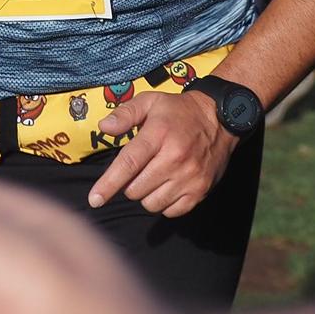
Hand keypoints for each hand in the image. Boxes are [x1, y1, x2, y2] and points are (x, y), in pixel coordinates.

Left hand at [88, 88, 234, 216]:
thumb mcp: (150, 101)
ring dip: (146, 195)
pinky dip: (164, 204)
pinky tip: (167, 186)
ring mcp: (189, 177)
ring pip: (151, 204)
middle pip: (135, 189)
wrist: (220, 118)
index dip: (108, 184)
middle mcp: (174, 158)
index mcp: (158, 135)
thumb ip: (125, 113)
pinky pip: (171, 212)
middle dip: (129, 184)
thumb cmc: (178, 111)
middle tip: (138, 170)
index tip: (94, 200)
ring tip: (152, 177)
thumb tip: (104, 127)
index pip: (128, 164)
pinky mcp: (200, 191)